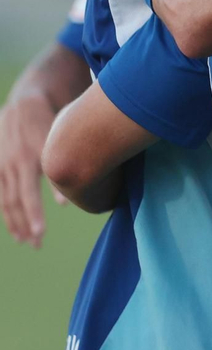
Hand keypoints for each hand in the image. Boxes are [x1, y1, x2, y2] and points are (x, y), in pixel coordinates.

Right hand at [0, 93, 61, 247]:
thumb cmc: (50, 122)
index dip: (33, 215)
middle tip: (36, 245)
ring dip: (14, 223)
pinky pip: (0, 195)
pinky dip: (6, 212)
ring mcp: (1, 166)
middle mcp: (11, 164)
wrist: (24, 105)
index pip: (28, 194)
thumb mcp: (58, 140)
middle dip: (25, 225)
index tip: (40, 234)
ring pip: (5, 202)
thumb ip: (61, 168)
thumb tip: (66, 204)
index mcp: (28, 158)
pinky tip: (14, 227)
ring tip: (26, 240)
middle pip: (15, 203)